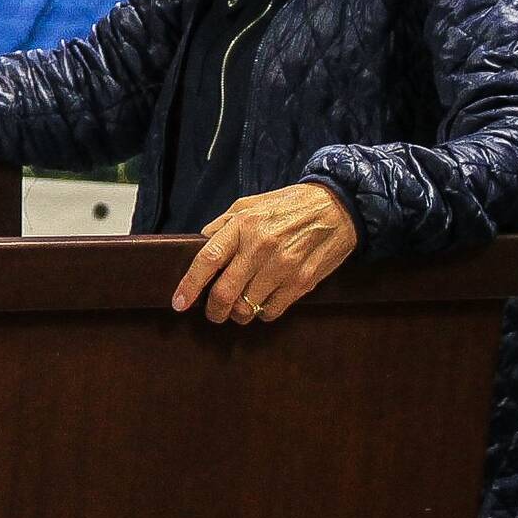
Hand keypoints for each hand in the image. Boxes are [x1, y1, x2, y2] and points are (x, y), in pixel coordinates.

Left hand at [170, 183, 358, 323]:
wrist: (338, 207)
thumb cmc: (289, 205)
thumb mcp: (249, 204)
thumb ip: (223, 225)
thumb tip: (200, 243)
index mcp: (243, 225)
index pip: (207, 259)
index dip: (189, 285)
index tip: (179, 303)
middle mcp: (261, 247)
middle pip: (225, 292)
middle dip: (213, 310)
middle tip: (212, 313)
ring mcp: (283, 266)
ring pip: (247, 307)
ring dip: (238, 314)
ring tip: (238, 309)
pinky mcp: (302, 281)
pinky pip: (272, 311)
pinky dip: (262, 313)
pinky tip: (262, 304)